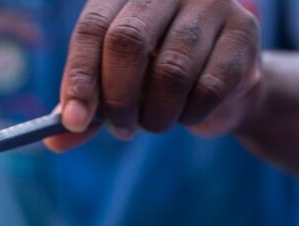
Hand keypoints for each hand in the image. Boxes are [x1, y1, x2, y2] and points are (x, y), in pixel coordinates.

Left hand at [46, 0, 261, 151]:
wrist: (225, 87)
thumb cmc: (157, 83)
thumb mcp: (115, 93)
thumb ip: (85, 111)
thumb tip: (54, 140)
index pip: (93, 28)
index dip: (80, 77)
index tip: (74, 121)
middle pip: (128, 41)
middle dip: (118, 99)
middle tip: (120, 129)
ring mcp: (210, 4)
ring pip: (170, 70)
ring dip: (155, 114)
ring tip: (154, 123)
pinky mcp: (244, 32)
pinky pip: (208, 87)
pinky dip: (190, 114)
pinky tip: (188, 113)